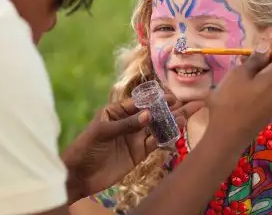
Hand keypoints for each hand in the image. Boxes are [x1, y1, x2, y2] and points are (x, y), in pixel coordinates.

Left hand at [61, 94, 202, 202]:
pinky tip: (178, 131)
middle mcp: (128, 122)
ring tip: (188, 115)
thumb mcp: (102, 132)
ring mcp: (134, 138)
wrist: (80, 174)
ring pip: (157, 128)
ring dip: (172, 122)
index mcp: (116, 112)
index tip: (172, 98)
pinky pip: (155, 143)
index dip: (156, 100)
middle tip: (191, 103)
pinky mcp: (139, 153)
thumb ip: (125, 124)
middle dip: (170, 108)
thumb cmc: (86, 147)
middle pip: (152, 114)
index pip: (139, 103)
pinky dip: (167, 138)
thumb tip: (149, 114)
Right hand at [206, 41, 271, 155]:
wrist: (229, 133)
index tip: (267, 36)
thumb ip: (255, 59)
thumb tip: (268, 44)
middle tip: (254, 51)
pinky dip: (267, 77)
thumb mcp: (239, 75)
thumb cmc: (231, 101)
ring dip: (268, 66)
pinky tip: (250, 78)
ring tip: (247, 64)